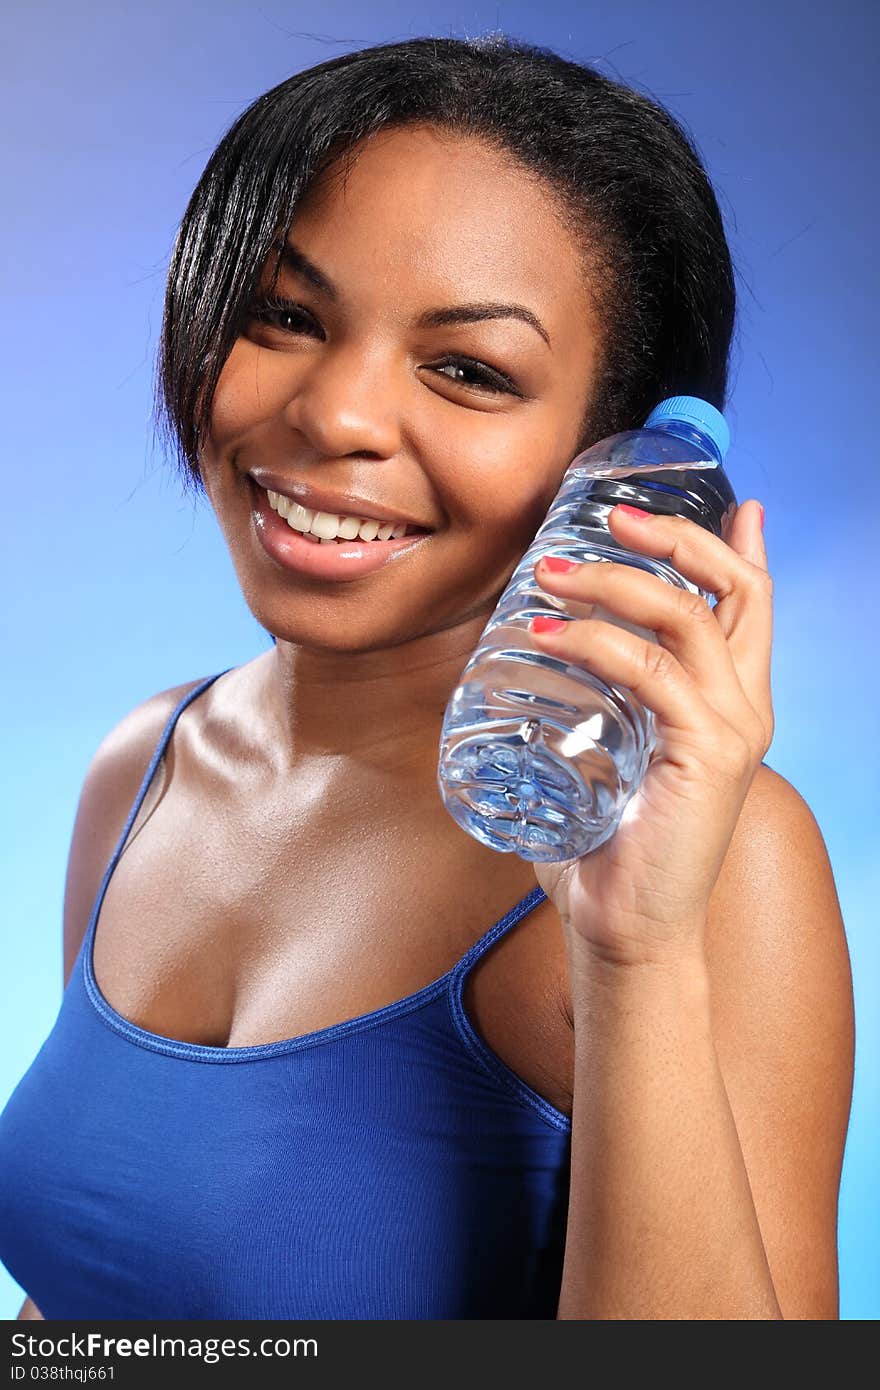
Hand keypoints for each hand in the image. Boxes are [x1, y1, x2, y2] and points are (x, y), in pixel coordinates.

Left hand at [528, 500, 773, 965]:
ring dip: (616, 582)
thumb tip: (530, 662)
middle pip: (735, 591)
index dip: (734, 547)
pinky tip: (548, 633)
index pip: (748, 606)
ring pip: (687, 619)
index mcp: (729, 704)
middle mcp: (744, 709)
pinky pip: (653, 674)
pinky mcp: (706, 755)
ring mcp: (732, 731)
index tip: (716, 500)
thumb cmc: (607, 847)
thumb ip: (594, 709)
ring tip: (550, 571)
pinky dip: (598, 642)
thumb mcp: (608, 758)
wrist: (626, 931)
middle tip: (613, 516)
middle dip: (677, 538)